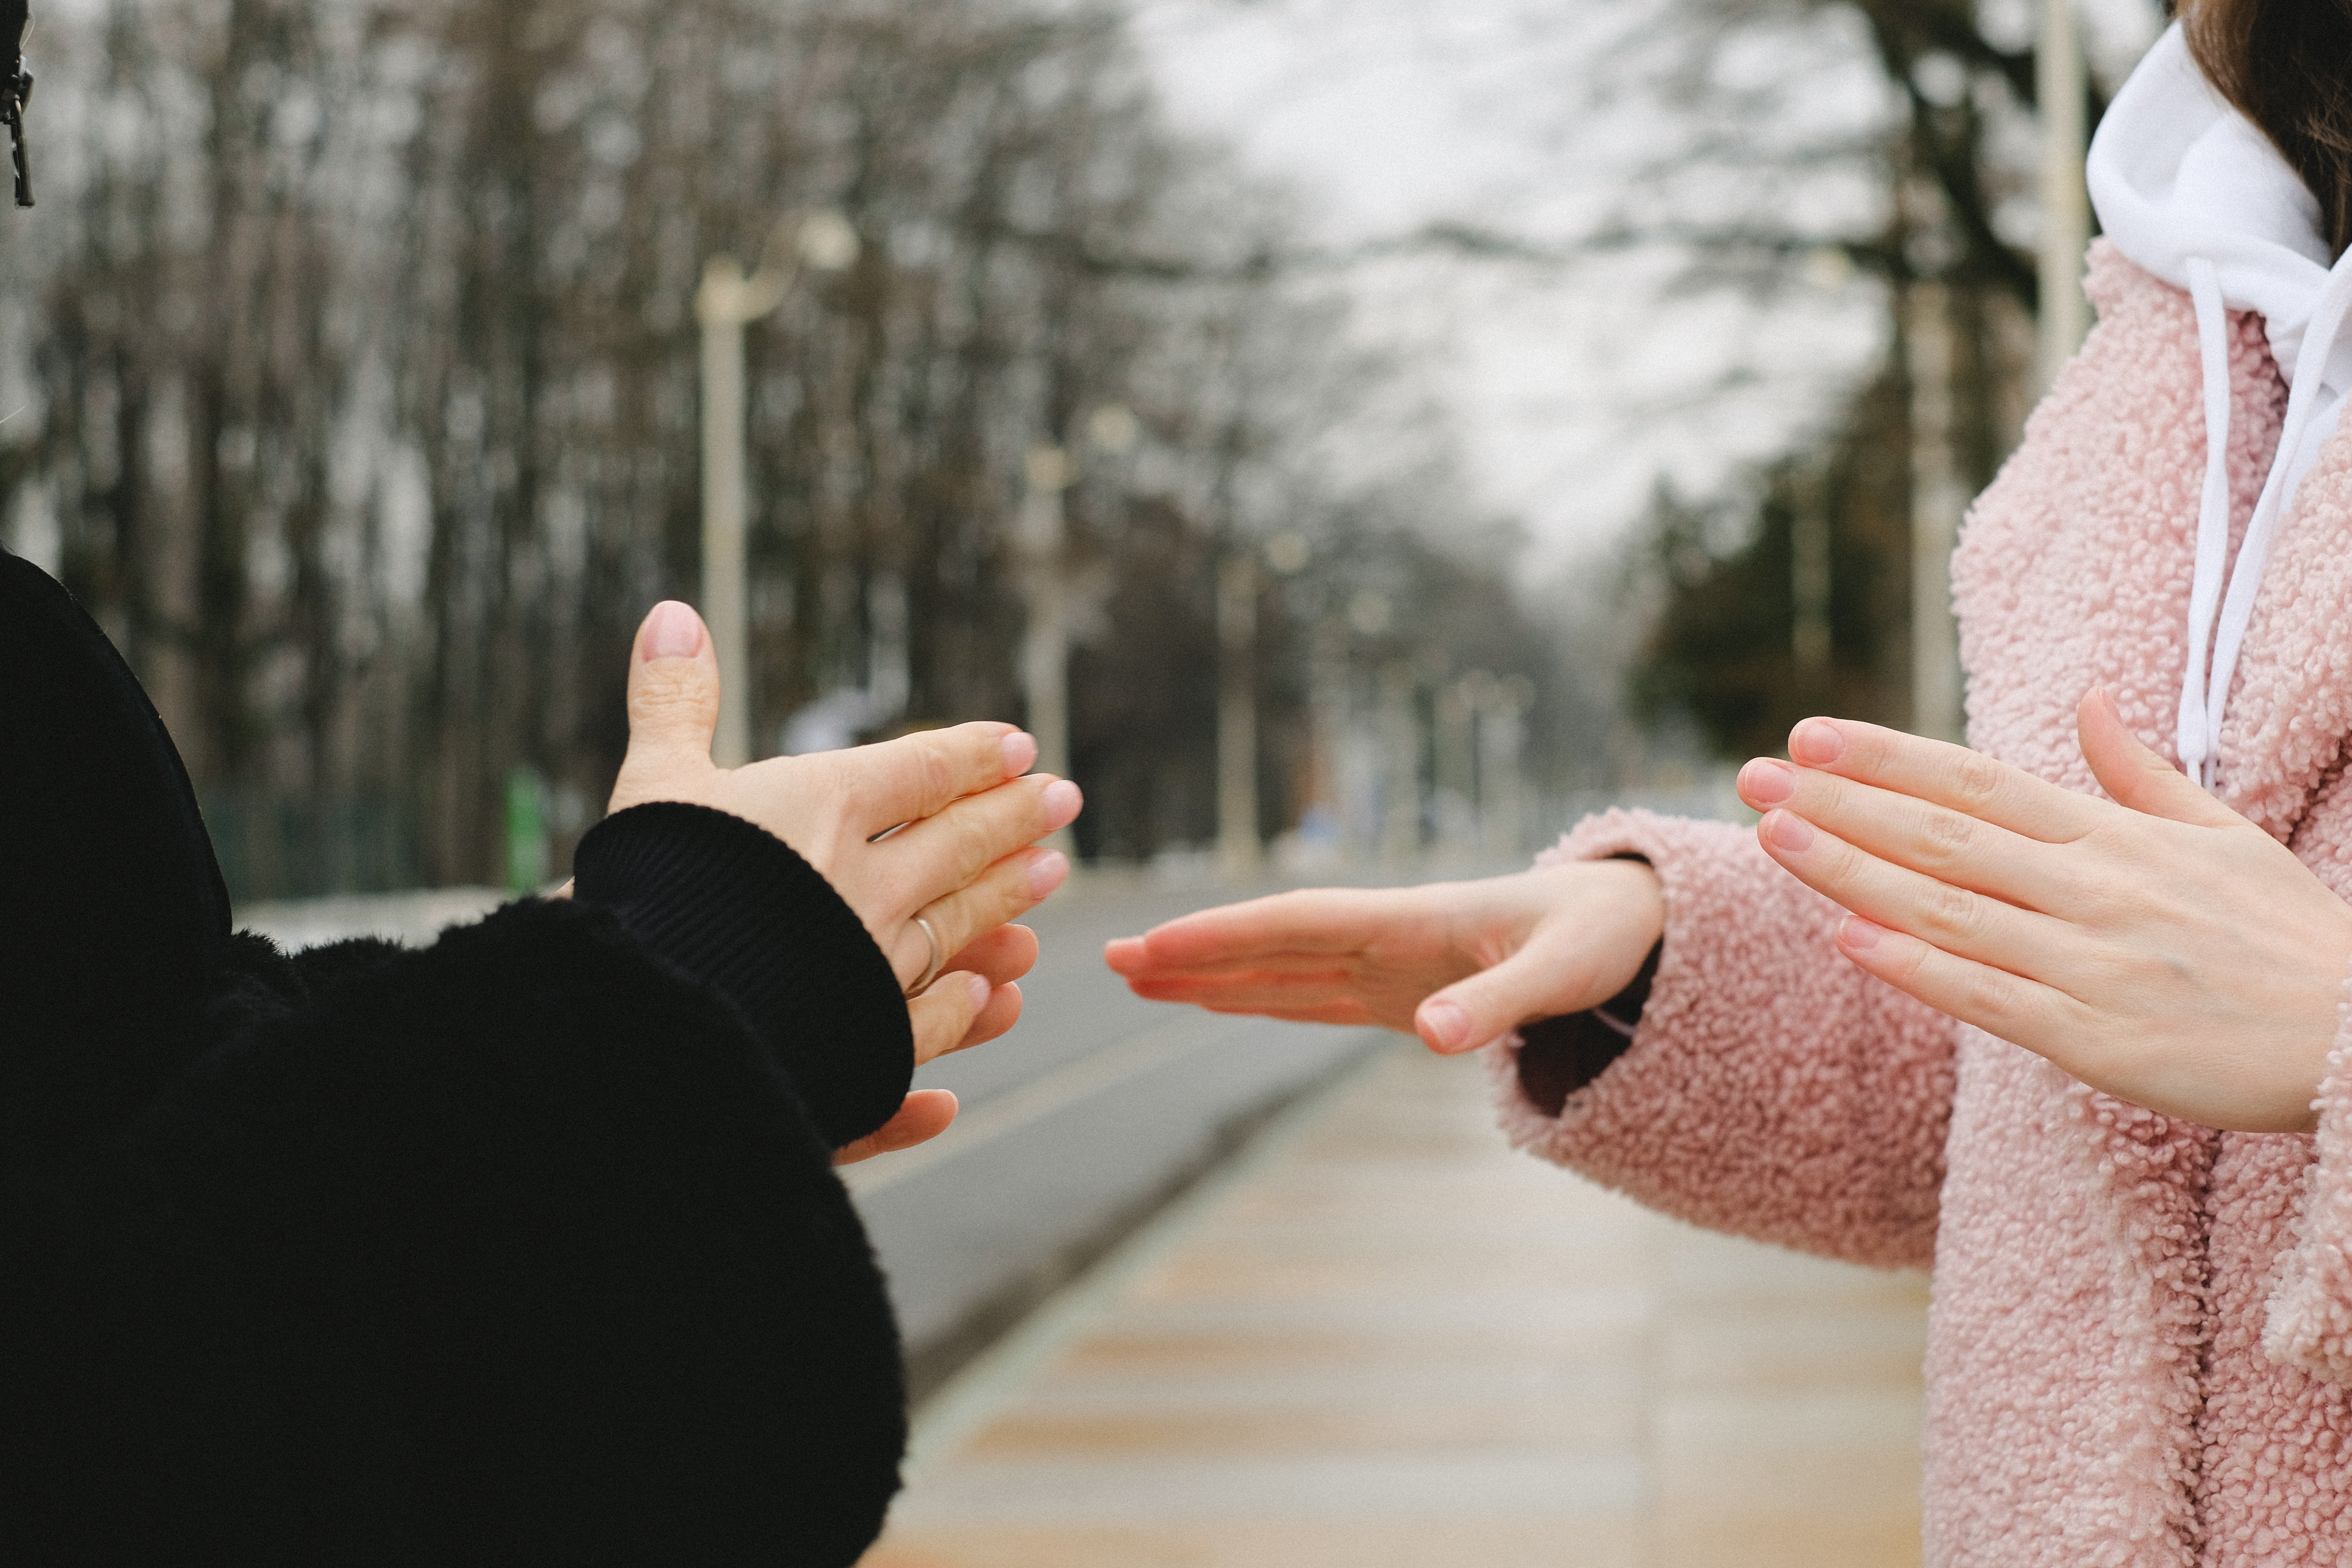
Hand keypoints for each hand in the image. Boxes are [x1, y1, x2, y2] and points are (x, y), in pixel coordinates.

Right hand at [608, 600, 1081, 1146]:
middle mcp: (864, 883)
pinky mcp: (862, 1041)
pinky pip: (928, 1020)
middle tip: (1064, 799)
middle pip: (957, 842)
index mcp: (823, 808)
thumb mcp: (652, 783)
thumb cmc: (640, 890)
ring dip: (1008, 894)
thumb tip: (674, 614)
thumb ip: (675, 701)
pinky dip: (965, 1006)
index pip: (920, 771)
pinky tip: (992, 996)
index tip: (1018, 746)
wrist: (642, 1018)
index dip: (971, 756)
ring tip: (1053, 871)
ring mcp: (871, 965)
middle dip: (1013, 816)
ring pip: (959, 921)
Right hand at [1104, 859, 1662, 1054]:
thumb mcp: (1563, 973)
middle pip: (1269, 943)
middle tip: (1108, 957)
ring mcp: (1386, 965)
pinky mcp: (1400, 992)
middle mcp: (1384, 938)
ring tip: (1137, 975)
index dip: (1224, 937)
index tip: (1155, 945)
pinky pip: (1312, 993)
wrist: (1630, 921)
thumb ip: (1497, 1002)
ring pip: (1280, 967)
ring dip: (1211, 972)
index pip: (1295, 926)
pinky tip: (1216, 997)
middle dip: (1190, 951)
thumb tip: (1430, 1035)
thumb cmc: (1600, 937)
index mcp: (1410, 922)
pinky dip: (1259, 995)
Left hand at [1736, 689, 2351, 1132]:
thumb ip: (2140, 773)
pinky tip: (1849, 940)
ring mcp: (2092, 966)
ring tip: (1774, 836)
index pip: (1976, 783)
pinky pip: (1989, 999)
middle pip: (1942, 837)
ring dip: (1852, 872)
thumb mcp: (2222, 834)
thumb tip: (2088, 700)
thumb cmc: (2290, 936)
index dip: (1888, 758)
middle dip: (1840, 804)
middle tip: (1754, 777)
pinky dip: (1917, 968)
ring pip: (1948, 909)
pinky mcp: (2098, 1042)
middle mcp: (2093, 891)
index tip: (1812, 736)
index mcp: (2114, 839)